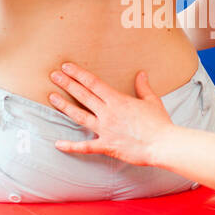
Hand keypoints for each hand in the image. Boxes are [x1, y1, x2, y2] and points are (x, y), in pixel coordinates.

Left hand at [48, 62, 173, 163]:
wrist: (162, 144)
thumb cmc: (159, 123)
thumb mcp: (152, 101)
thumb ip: (143, 87)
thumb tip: (141, 74)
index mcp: (117, 100)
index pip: (93, 83)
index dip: (78, 73)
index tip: (66, 67)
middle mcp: (108, 113)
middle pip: (83, 95)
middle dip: (67, 84)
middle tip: (53, 75)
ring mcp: (105, 130)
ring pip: (80, 116)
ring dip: (64, 106)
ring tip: (52, 97)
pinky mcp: (106, 146)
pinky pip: (85, 147)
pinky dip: (71, 146)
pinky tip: (57, 144)